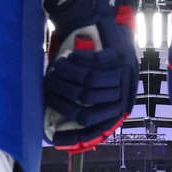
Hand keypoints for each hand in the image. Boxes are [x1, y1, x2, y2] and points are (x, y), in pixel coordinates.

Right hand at [43, 0, 139, 151]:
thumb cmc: (100, 67)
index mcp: (117, 111)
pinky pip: (95, 64)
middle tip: (48, 87)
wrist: (114, 31)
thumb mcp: (97, 93)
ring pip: (89, 84)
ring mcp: (124, 78)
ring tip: (56, 69)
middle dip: (62, 98)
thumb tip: (63, 135)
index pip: (95, 131)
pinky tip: (70, 57)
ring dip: (68, 77)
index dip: (74, 137)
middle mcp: (123, 97)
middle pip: (87, 107)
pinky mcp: (120, 58)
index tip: (54, 139)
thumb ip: (85, 111)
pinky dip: (79, 61)